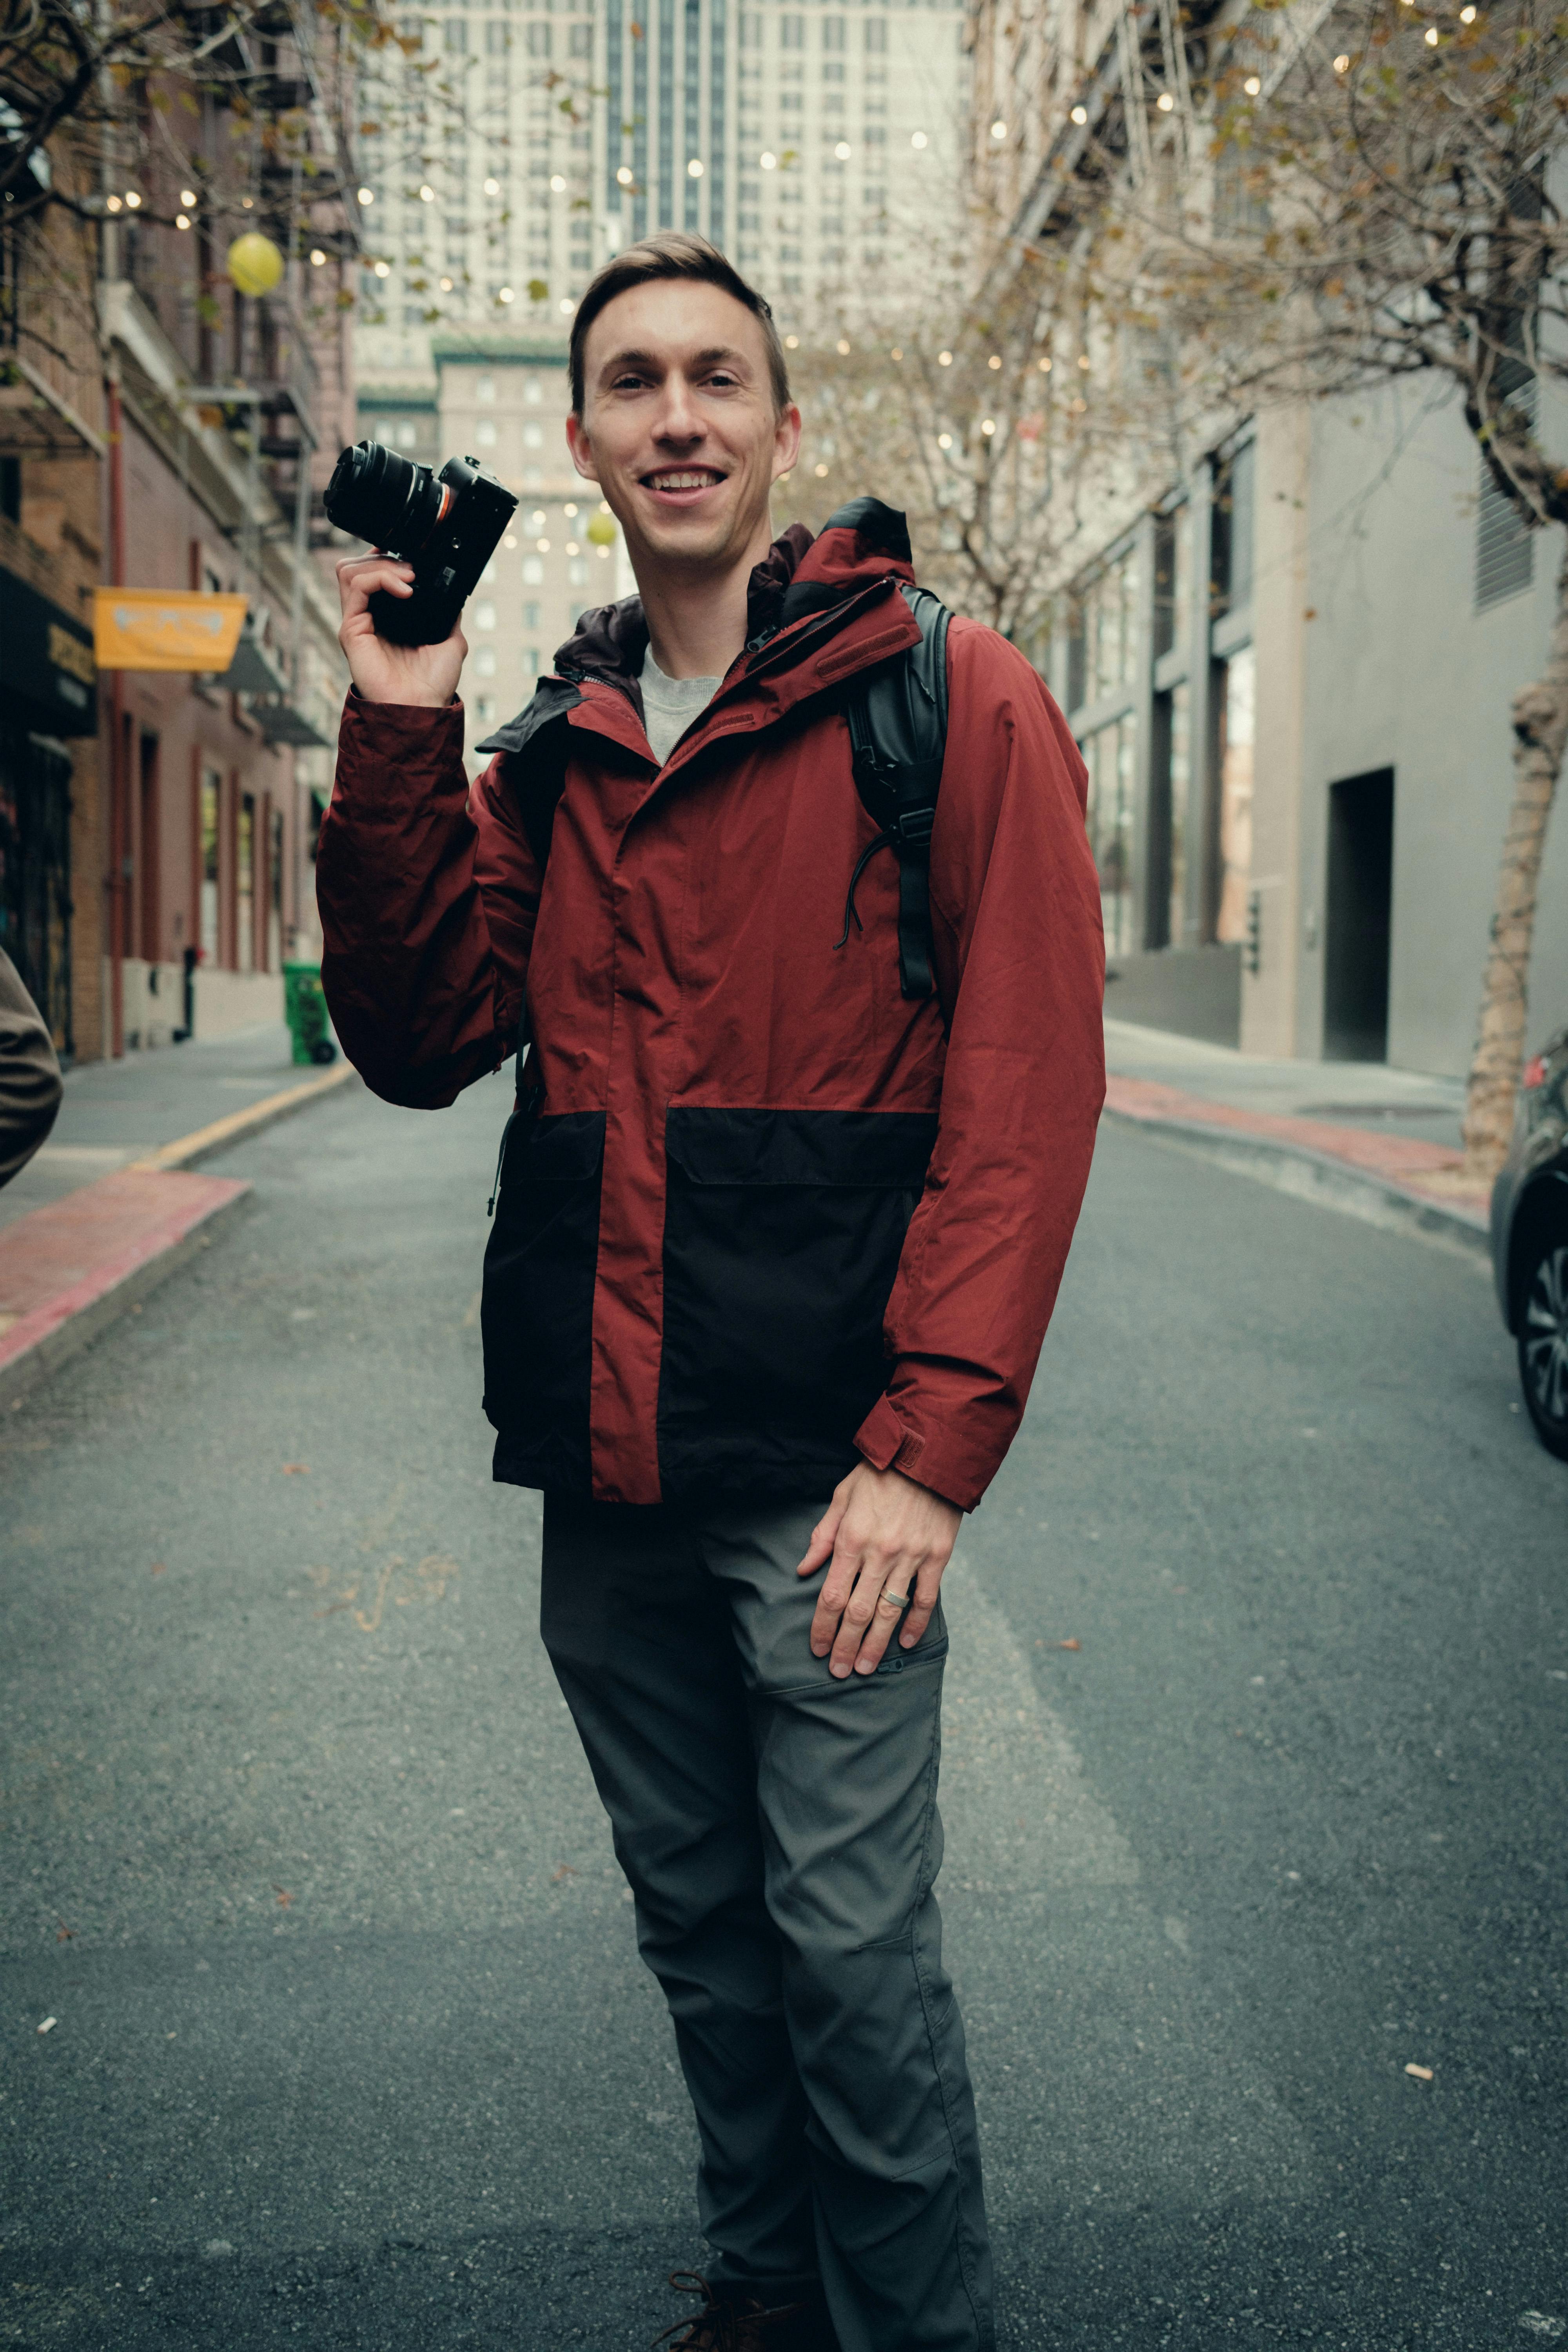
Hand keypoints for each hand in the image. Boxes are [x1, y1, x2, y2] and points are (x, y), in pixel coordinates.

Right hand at [336, 553, 465, 707]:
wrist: (423, 709)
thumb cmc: (433, 685)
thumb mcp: (450, 643)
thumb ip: (448, 616)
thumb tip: (453, 595)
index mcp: (384, 618)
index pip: (372, 573)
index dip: (387, 557)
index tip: (412, 558)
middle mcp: (367, 618)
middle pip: (357, 566)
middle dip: (386, 558)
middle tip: (414, 570)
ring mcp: (356, 622)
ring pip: (351, 570)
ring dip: (382, 565)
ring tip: (410, 578)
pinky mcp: (352, 629)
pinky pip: (357, 586)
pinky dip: (381, 578)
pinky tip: (406, 590)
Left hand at [797, 1462, 960, 1678]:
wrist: (929, 1454)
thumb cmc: (881, 1474)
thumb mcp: (842, 1496)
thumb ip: (823, 1535)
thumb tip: (803, 1569)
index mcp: (853, 1539)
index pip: (832, 1595)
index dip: (822, 1626)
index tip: (816, 1648)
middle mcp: (880, 1553)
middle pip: (858, 1612)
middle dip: (845, 1645)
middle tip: (838, 1672)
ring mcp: (911, 1557)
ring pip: (889, 1611)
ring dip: (876, 1644)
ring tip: (866, 1668)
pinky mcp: (937, 1556)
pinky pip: (925, 1598)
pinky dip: (915, 1623)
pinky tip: (905, 1642)